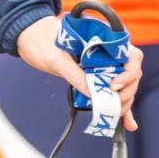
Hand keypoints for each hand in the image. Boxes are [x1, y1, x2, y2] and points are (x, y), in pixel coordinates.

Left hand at [16, 15, 142, 131]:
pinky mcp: (93, 75)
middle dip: (127, 91)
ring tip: (118, 116)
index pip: (130, 55)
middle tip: (114, 105)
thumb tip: (93, 95)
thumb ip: (74, 73)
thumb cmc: (40, 38)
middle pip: (131, 72)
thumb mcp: (55, 57)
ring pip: (124, 84)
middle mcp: (106, 51)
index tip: (114, 86)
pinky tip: (127, 122)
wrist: (27, 35)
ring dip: (125, 101)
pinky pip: (111, 91)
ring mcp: (101, 63)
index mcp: (103, 39)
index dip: (128, 73)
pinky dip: (119, 106)